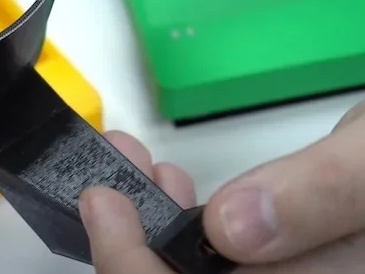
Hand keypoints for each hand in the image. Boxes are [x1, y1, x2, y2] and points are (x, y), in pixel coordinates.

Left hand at [81, 103, 364, 272]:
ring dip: (157, 236)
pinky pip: (232, 264)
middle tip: (111, 180)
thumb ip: (330, 192)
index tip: (105, 208)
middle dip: (137, 251)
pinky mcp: (290, 265)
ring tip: (138, 171)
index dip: (138, 271)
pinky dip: (193, 231)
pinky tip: (178, 189)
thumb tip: (236, 231)